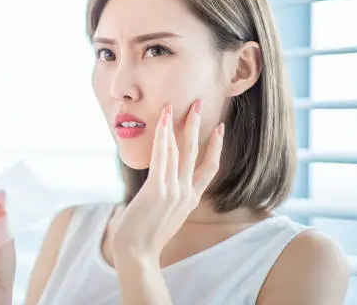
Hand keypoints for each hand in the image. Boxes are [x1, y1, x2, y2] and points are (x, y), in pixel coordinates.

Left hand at [110, 100, 224, 263]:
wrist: (137, 254)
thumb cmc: (145, 237)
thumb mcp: (165, 216)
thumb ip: (169, 199)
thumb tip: (161, 187)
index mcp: (191, 199)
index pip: (210, 168)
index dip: (216, 147)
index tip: (220, 129)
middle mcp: (186, 193)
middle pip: (195, 152)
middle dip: (196, 125)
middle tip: (198, 102)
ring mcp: (173, 191)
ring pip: (179, 150)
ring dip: (178, 125)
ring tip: (178, 105)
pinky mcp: (157, 190)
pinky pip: (161, 157)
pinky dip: (162, 137)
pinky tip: (162, 121)